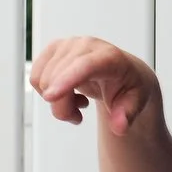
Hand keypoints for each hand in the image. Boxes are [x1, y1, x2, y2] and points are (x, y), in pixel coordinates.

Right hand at [29, 37, 161, 135]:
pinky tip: (66, 91)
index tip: (50, 97)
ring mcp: (68, 45)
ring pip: (42, 81)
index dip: (66, 80)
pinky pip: (35, 77)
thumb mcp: (135, 103)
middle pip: (57, 81)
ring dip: (56, 101)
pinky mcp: (54, 48)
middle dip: (63, 108)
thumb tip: (119, 126)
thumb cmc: (128, 86)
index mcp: (109, 57)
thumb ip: (126, 116)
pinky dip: (47, 91)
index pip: (85, 66)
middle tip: (80, 114)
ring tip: (76, 101)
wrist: (122, 73)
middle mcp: (86, 46)